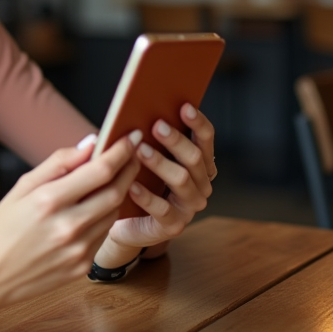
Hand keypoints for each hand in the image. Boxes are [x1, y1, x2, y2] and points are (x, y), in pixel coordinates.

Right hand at [0, 132, 140, 331]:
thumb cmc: (2, 229)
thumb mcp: (21, 188)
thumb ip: (57, 163)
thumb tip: (90, 144)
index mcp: (49, 201)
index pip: (100, 171)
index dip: (120, 152)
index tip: (130, 138)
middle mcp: (68, 226)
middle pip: (116, 191)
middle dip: (129, 169)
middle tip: (132, 154)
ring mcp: (78, 249)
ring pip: (114, 213)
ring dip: (117, 193)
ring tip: (110, 180)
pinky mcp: (83, 266)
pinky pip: (104, 234)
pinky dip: (105, 217)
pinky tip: (94, 209)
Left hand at [95, 103, 216, 267]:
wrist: (127, 221)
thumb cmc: (140, 181)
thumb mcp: (149, 157)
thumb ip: (154, 138)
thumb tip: (144, 108)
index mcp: (200, 165)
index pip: (206, 139)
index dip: (197, 123)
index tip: (184, 106)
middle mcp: (201, 185)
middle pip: (195, 159)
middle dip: (176, 140)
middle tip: (156, 125)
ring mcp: (189, 207)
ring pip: (181, 180)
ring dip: (160, 163)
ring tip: (140, 150)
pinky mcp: (174, 225)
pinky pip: (163, 209)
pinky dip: (147, 196)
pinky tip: (132, 185)